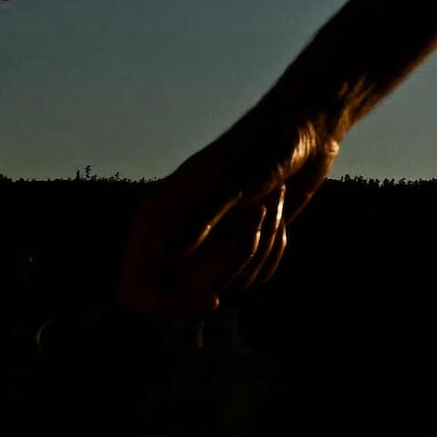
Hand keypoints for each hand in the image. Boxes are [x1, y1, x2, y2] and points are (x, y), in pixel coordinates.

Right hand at [119, 95, 342, 319]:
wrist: (301, 131)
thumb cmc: (263, 147)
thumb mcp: (234, 181)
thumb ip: (201, 218)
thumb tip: (166, 257)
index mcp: (158, 218)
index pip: (135, 288)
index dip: (165, 305)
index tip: (213, 301)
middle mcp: (178, 235)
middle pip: (190, 291)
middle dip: (233, 263)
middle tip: (256, 214)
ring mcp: (210, 242)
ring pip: (230, 285)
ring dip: (260, 250)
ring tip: (268, 203)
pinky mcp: (241, 244)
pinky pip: (255, 277)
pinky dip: (273, 250)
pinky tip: (279, 212)